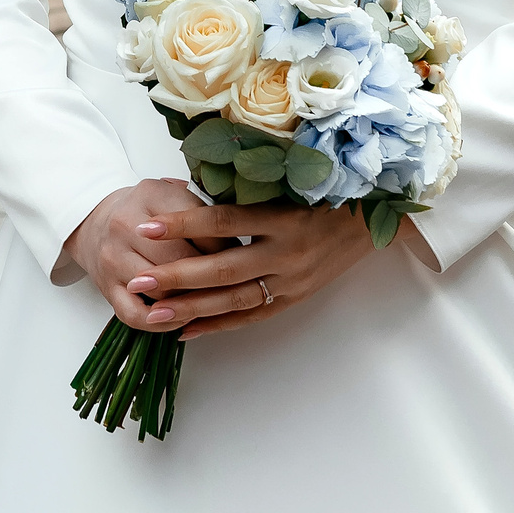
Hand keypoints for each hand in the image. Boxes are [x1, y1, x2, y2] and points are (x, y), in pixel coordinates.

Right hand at [61, 180, 224, 328]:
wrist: (94, 222)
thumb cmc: (143, 212)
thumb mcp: (170, 195)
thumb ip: (200, 209)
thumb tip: (238, 236)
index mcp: (149, 194)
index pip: (197, 224)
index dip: (225, 245)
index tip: (239, 254)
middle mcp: (126, 225)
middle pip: (180, 259)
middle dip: (212, 276)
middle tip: (232, 282)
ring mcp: (113, 258)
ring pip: (162, 290)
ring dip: (191, 301)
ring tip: (213, 301)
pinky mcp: (107, 288)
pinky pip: (137, 315)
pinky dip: (163, 323)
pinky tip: (181, 319)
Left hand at [120, 200, 401, 340]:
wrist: (374, 219)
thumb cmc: (326, 190)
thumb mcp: (291, 181)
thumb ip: (248, 189)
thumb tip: (194, 185)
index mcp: (284, 216)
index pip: (223, 221)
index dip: (183, 223)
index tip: (146, 226)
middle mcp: (287, 251)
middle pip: (223, 268)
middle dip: (178, 276)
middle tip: (140, 281)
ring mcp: (292, 279)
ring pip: (235, 299)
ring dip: (193, 307)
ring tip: (155, 312)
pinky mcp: (295, 298)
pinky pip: (252, 317)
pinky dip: (219, 325)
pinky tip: (187, 331)